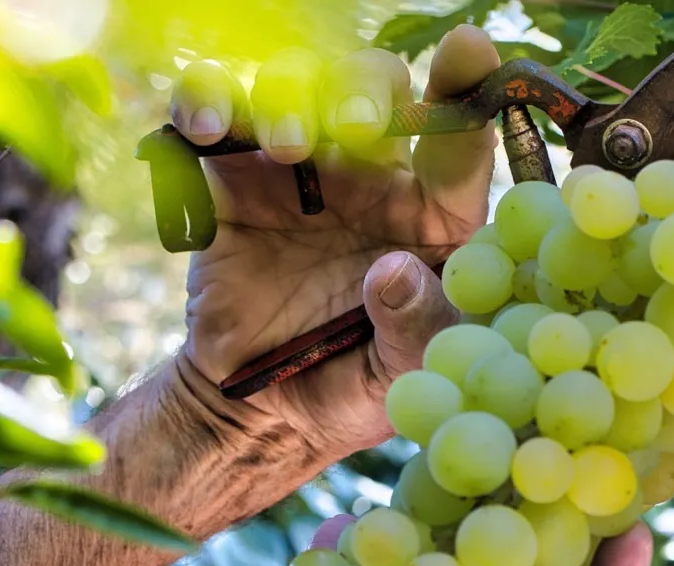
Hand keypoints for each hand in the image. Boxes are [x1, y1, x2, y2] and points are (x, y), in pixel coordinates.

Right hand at [168, 27, 499, 460]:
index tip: (469, 49)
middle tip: (358, 124)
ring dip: (293, 97)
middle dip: (367, 89)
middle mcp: (371, 176)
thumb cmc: (355, 384)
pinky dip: (206, 101)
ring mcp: (298, 170)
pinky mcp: (228, 178)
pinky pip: (214, 115)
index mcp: (432, 216)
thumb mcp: (403, 375)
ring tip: (288, 147)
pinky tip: (204, 124)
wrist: (264, 409)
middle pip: (376, 90)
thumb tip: (396, 274)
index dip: (466, 92)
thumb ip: (415, 328)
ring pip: (297, 86)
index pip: (456, 144)